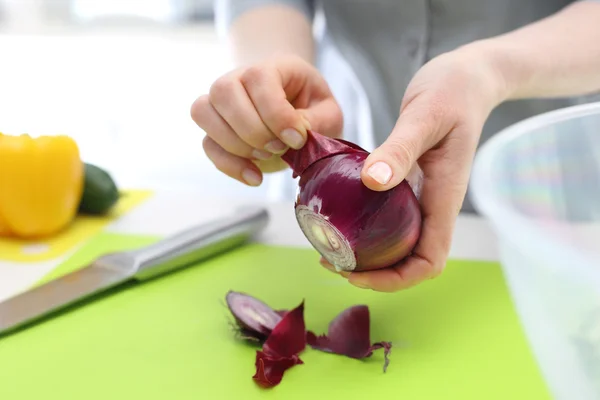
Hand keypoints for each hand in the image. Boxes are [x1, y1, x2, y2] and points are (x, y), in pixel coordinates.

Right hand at [190, 55, 342, 185]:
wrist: (299, 118)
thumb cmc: (314, 111)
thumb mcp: (328, 114)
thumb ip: (316, 121)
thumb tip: (293, 133)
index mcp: (273, 67)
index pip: (259, 77)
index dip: (275, 112)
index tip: (297, 139)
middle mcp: (239, 78)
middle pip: (224, 92)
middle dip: (253, 129)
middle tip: (280, 148)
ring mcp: (222, 103)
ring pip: (204, 112)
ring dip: (235, 144)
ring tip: (265, 157)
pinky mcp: (216, 130)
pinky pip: (208, 145)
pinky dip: (230, 165)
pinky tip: (255, 177)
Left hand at [323, 45, 508, 291]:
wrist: (466, 76)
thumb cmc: (453, 91)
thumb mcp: (425, 116)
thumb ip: (400, 149)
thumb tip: (372, 182)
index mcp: (445, 198)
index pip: (429, 261)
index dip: (395, 278)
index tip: (356, 272)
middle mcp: (434, 205)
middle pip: (410, 262)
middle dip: (373, 272)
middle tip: (331, 261)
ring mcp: (422, 196)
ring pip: (399, 243)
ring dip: (367, 254)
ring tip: (329, 246)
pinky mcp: (409, 182)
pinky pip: (388, 217)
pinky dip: (365, 226)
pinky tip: (338, 215)